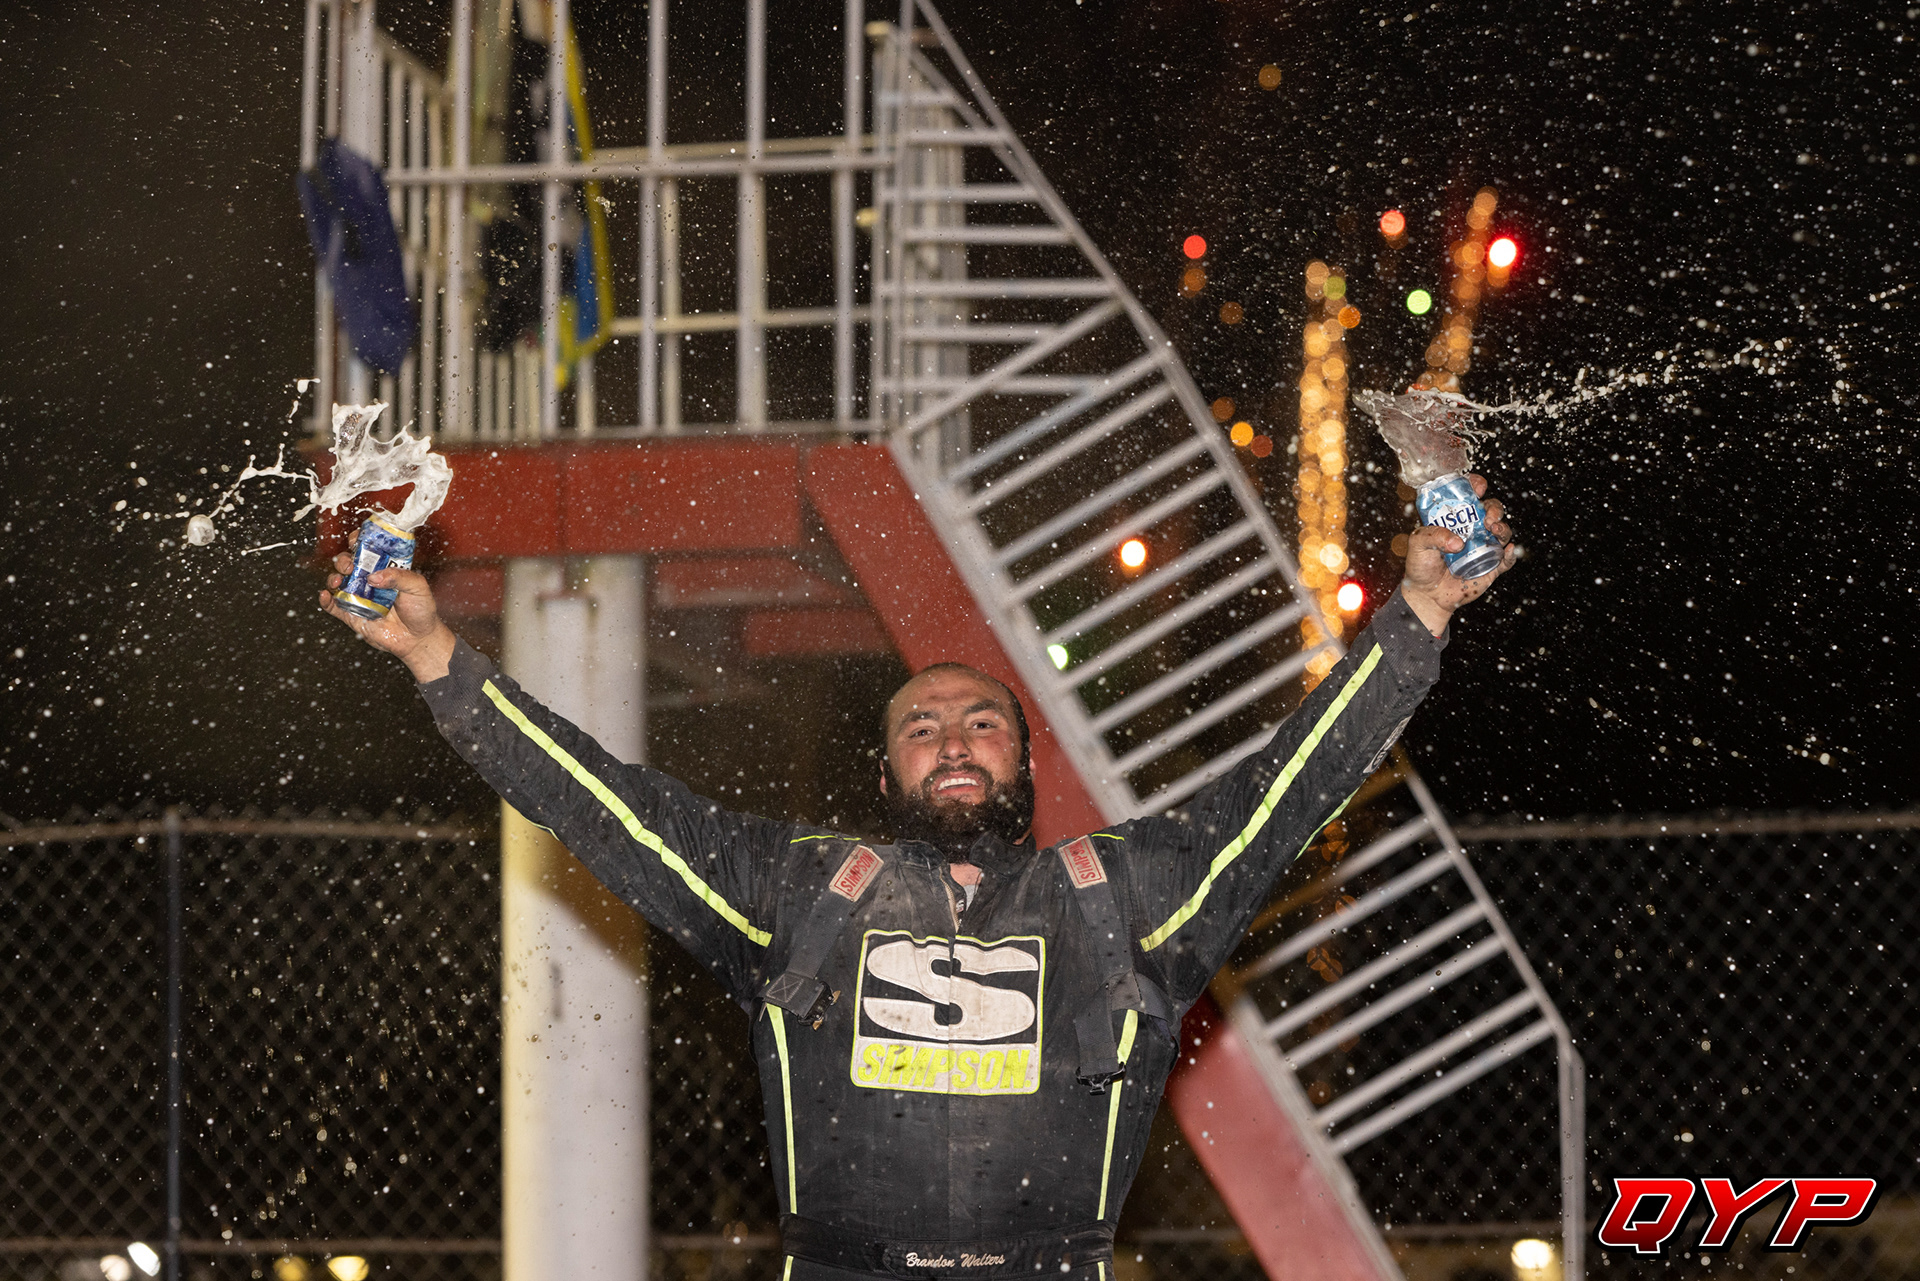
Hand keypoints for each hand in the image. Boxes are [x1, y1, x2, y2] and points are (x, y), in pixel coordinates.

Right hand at [320, 527, 457, 681]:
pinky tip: (325, 595)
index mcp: (384, 569)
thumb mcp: (418, 587)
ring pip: (337, 581)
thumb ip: (399, 577)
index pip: (367, 550)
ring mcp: (358, 596)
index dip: (359, 542)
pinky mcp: (352, 614)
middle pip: (347, 563)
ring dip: (333, 577)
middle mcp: (368, 580)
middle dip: (344, 560)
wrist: (418, 639)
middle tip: (350, 565)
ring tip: (338, 580)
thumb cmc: (421, 610)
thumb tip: (374, 576)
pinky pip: (333, 606)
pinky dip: (326, 600)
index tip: (356, 540)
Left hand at [1399, 473, 1515, 635]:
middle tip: (1487, 517)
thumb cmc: (1421, 565)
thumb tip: (1458, 542)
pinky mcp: (1491, 567)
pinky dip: (1511, 554)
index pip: (1470, 495)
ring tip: (1495, 530)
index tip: (1478, 487)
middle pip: (1492, 510)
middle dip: (1494, 508)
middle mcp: (1473, 530)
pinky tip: (1509, 550)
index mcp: (1456, 519)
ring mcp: (1484, 547)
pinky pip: (1506, 560)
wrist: (1427, 595)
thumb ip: (1433, 536)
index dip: (1476, 486)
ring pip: (1502, 532)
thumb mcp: (1418, 544)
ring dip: (1503, 528)